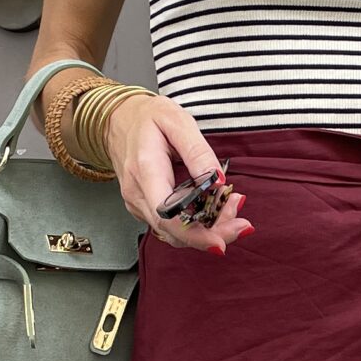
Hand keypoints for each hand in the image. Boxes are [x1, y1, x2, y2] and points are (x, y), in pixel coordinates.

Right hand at [105, 89, 254, 255]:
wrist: (119, 120)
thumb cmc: (148, 118)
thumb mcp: (177, 121)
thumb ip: (198, 151)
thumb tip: (219, 181)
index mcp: (145, 170)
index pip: (167, 215)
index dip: (194, 234)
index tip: (221, 242)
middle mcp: (137, 194)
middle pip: (174, 230)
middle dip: (212, 233)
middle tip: (242, 223)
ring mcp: (138, 204)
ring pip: (174, 233)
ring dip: (207, 229)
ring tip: (231, 207)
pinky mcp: (144, 208)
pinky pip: (170, 225)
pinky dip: (195, 223)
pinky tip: (214, 208)